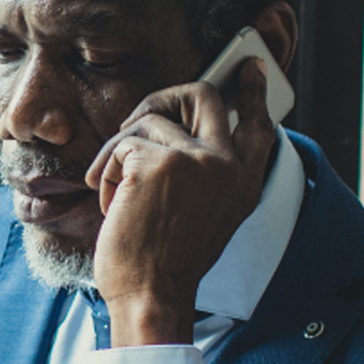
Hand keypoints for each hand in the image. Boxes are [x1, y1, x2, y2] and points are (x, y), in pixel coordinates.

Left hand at [84, 58, 275, 345]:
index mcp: (243, 182)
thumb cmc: (165, 263)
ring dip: (118, 155)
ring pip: (146, 122)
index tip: (251, 67)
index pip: (258, 124)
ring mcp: (194, 159)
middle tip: (137, 120)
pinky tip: (113, 204)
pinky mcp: (157, 162)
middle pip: (202, 95)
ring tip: (117, 194)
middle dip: (161, 98)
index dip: (254, 93)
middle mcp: (226, 164)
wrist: (150, 296)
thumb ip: (205, 175)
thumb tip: (176, 132)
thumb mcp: (205, 216)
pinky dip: (105, 173)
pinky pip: (120, 145)